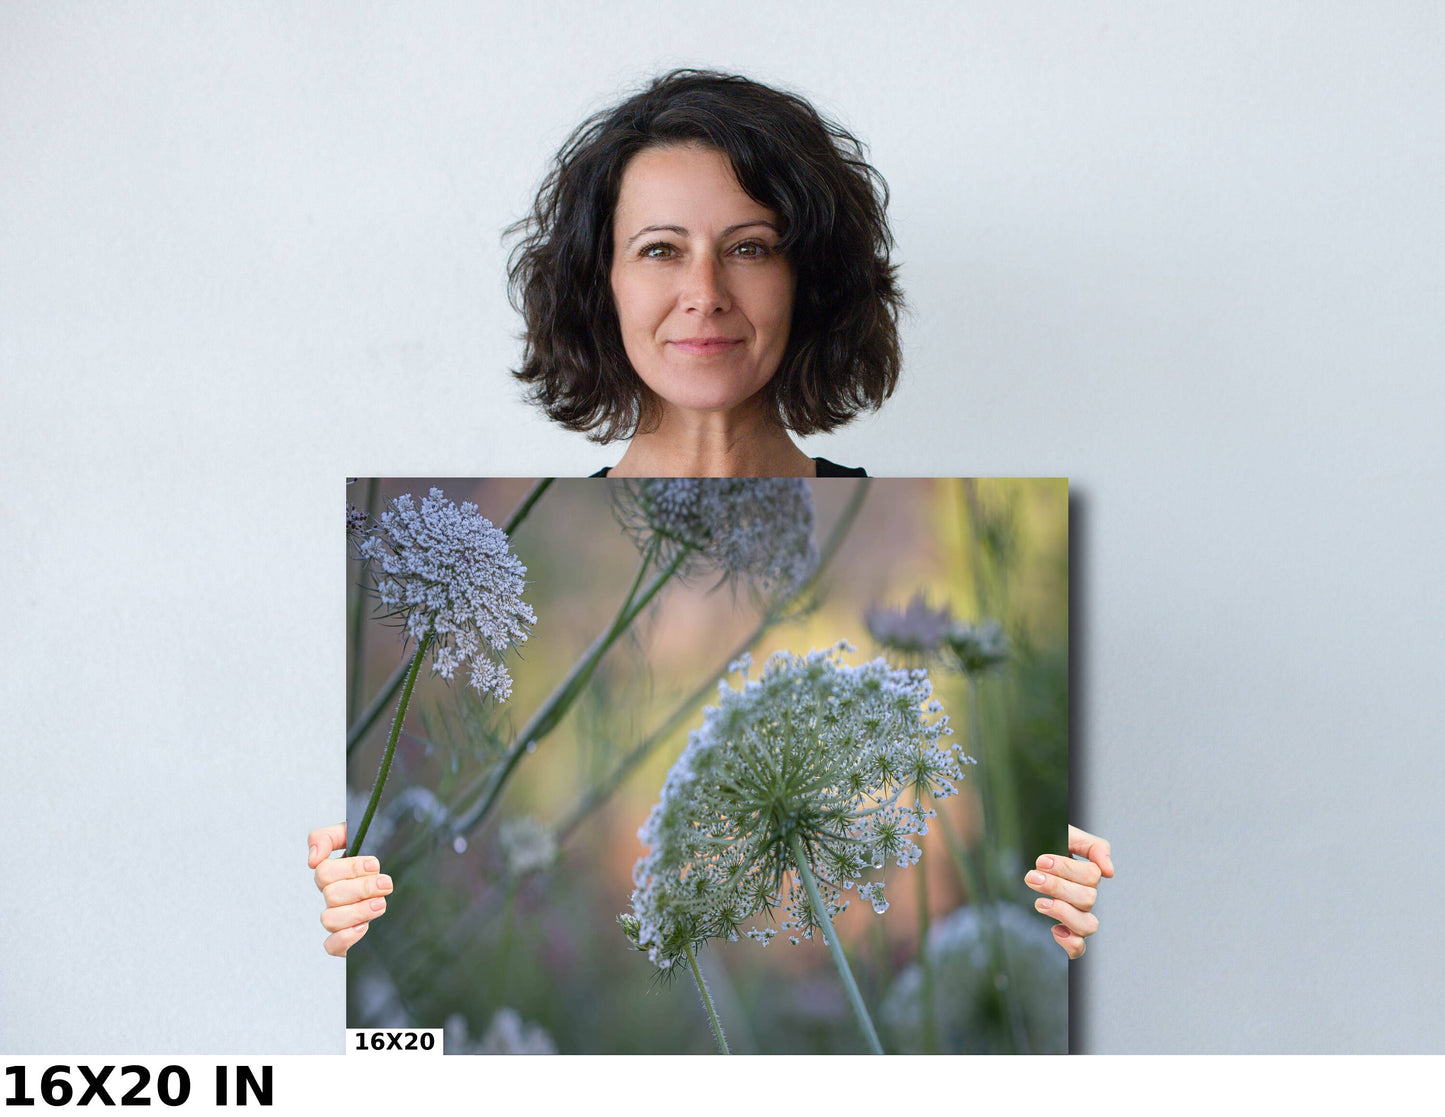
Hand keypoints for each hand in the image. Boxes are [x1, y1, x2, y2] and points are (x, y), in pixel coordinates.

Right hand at [308, 823, 392, 956]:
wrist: (406, 877)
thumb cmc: (377, 855)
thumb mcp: (355, 835)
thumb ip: (329, 837)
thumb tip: (312, 859)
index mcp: (332, 873)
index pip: (324, 872)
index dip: (350, 868)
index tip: (374, 865)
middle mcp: (332, 896)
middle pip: (331, 895)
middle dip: (362, 888)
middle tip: (385, 884)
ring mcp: (338, 918)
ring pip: (330, 919)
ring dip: (357, 911)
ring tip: (381, 903)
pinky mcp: (345, 940)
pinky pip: (331, 946)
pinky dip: (345, 938)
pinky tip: (364, 928)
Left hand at [1025, 825, 1112, 958]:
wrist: (1028, 848)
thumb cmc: (1051, 842)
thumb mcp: (1070, 834)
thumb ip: (1094, 846)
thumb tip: (1109, 871)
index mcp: (1089, 874)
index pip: (1091, 876)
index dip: (1066, 869)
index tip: (1041, 861)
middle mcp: (1086, 897)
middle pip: (1088, 899)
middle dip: (1057, 887)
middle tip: (1032, 877)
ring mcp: (1077, 915)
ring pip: (1088, 926)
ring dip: (1063, 913)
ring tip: (1039, 903)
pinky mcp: (1066, 931)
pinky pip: (1079, 949)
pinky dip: (1070, 943)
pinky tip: (1054, 929)